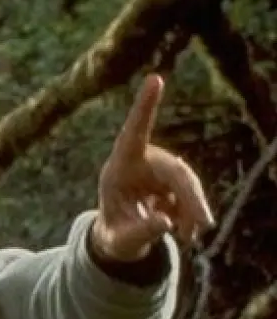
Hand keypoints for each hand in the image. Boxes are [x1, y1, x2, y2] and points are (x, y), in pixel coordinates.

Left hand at [92, 74, 214, 261]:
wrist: (120, 236)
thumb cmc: (114, 234)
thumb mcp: (121, 239)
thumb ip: (141, 232)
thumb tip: (168, 223)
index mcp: (120, 166)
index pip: (134, 132)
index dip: (145, 107)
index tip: (155, 79)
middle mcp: (142, 161)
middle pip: (176, 171)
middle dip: (192, 198)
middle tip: (203, 225)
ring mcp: (160, 169)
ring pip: (187, 184)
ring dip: (193, 211)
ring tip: (187, 237)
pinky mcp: (173, 179)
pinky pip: (191, 194)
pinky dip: (192, 214)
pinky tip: (184, 232)